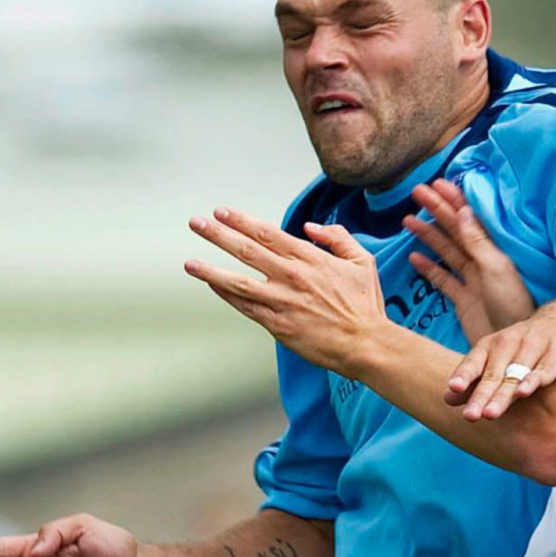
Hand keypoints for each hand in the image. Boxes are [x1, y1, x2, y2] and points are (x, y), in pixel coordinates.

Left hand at [185, 208, 386, 372]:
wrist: (366, 344)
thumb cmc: (365, 306)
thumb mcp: (361, 262)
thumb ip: (337, 238)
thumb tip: (311, 228)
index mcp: (310, 258)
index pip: (267, 233)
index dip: (241, 221)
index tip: (222, 212)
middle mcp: (291, 277)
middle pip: (246, 250)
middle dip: (217, 234)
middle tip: (197, 223)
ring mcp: (282, 302)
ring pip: (237, 281)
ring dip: (210, 270)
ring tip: (189, 262)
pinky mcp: (278, 325)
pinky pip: (245, 307)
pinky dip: (226, 296)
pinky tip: (212, 287)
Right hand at [406, 178, 535, 340]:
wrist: (511, 349)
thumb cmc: (514, 306)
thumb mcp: (497, 270)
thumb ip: (478, 242)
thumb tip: (463, 210)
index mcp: (493, 252)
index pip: (469, 219)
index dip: (453, 200)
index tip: (437, 183)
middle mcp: (482, 262)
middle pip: (454, 231)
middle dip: (436, 210)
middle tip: (416, 192)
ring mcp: (472, 281)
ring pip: (446, 252)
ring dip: (428, 235)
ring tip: (408, 220)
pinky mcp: (464, 301)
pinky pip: (443, 280)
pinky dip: (429, 268)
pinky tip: (414, 257)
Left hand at [445, 296, 555, 420]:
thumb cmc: (525, 347)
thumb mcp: (498, 358)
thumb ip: (475, 379)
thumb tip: (447, 400)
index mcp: (492, 344)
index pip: (474, 360)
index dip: (464, 374)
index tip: (453, 388)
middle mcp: (510, 342)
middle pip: (493, 373)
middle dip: (481, 395)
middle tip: (470, 416)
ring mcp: (534, 346)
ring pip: (516, 374)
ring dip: (503, 394)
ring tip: (490, 413)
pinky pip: (544, 369)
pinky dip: (534, 380)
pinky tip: (524, 392)